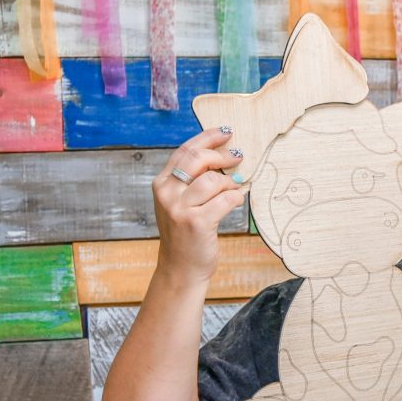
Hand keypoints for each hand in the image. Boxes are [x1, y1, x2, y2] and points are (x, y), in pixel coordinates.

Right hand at [152, 128, 245, 284]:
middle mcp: (167, 193)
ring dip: (230, 182)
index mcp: (162, 183)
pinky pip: (224, 200)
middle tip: (239, 157)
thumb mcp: (180, 202)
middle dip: (223, 155)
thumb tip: (222, 155)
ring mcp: (180, 208)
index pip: (186, 150)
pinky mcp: (197, 223)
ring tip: (234, 188)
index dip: (207, 138)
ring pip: (213, 180)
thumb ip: (192, 180)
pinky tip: (237, 199)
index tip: (226, 132)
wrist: (180, 267)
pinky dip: (235, 197)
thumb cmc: (185, 233)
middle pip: (198, 159)